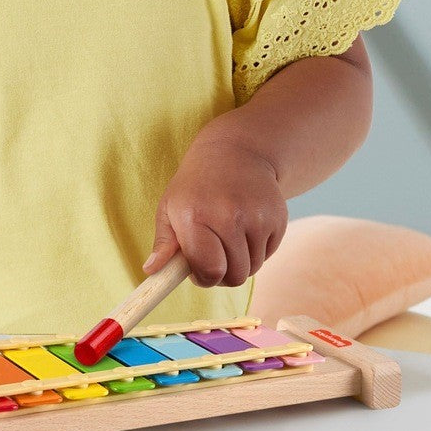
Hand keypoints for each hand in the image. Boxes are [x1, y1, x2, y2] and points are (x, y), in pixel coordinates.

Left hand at [142, 133, 287, 287]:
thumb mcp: (170, 208)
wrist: (236, 152)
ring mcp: (257, 217)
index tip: (198, 271)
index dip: (203, 278)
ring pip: (252, 268)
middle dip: (222, 274)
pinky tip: (244, 228)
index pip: (210, 271)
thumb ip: (163, 244)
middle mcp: (230, 217)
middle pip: (234, 276)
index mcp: (196, 216)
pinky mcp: (278, 218)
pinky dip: (256, 250)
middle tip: (213, 256)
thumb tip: (152, 271)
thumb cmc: (196, 185)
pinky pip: (268, 255)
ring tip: (227, 239)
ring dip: (240, 262)